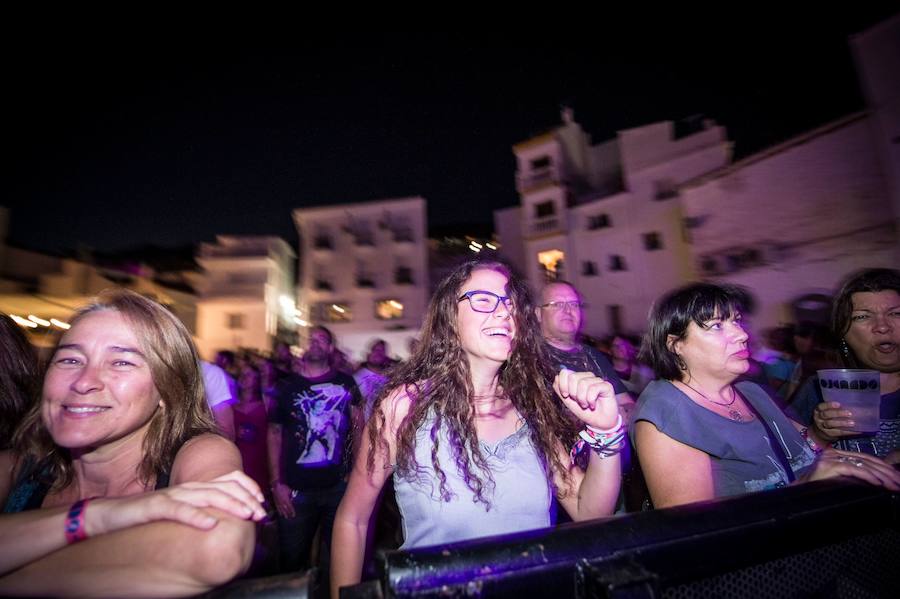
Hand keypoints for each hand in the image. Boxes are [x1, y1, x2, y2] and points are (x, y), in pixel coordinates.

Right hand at [90, 470, 266, 535]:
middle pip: (223, 488)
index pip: (229, 479)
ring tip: (246, 515)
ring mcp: (172, 495)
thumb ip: (201, 510)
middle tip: (260, 514)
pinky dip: (196, 516)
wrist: (111, 514)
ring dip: (230, 505)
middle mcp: (187, 487)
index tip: (262, 503)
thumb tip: (226, 520)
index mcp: (195, 487)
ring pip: (207, 495)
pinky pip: (179, 510)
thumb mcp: (181, 511)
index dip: (248, 488)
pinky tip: (210, 524)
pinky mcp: (155, 506)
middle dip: (246, 500)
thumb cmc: (148, 515)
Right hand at [271, 481, 294, 517]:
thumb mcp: (289, 490)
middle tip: (290, 517)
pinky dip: (279, 511)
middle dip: (288, 513)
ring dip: (284, 513)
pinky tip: (280, 513)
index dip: (292, 511)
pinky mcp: (275, 502)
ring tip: (285, 517)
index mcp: (286, 500)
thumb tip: (292, 498)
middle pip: (286, 509)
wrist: (276, 486)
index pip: (290, 507)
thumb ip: (291, 495)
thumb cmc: (283, 487)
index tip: (293, 515)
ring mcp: (278, 502)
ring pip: (281, 509)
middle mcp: (282, 502)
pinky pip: (277, 508)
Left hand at [553, 368, 618, 429]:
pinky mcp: (606, 385)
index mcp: (577, 379)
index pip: (565, 373)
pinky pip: (594, 388)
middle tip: (579, 402)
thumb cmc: (584, 411)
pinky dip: (591, 400)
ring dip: (583, 399)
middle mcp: (587, 377)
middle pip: (573, 377)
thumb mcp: (568, 401)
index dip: (563, 385)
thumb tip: (556, 377)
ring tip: (586, 405)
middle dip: (573, 394)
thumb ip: (559, 389)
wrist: (598, 423)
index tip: (566, 396)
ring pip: (583, 383)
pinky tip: (593, 405)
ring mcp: (597, 380)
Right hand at [803, 450, 899, 490]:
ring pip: (862, 464)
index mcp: (835, 455)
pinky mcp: (828, 466)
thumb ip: (851, 477)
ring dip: (881, 476)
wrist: (794, 495)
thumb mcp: (836, 481)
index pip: (864, 458)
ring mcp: (829, 459)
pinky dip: (868, 476)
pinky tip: (878, 483)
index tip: (896, 477)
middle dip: (886, 472)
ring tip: (893, 484)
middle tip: (899, 482)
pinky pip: (853, 469)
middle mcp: (832, 454)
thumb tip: (876, 480)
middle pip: (866, 460)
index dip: (882, 467)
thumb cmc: (814, 491)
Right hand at [812, 401, 858, 440]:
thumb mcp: (826, 411)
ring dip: (842, 423)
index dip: (829, 405)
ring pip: (831, 424)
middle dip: (838, 413)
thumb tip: (850, 403)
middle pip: (826, 415)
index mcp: (818, 410)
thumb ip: (834, 408)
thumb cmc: (827, 417)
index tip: (839, 404)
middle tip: (849, 413)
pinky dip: (848, 431)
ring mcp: (823, 427)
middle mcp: (818, 418)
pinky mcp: (829, 434)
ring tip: (853, 423)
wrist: (820, 431)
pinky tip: (856, 430)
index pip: (821, 406)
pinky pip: (838, 432)